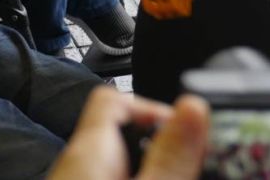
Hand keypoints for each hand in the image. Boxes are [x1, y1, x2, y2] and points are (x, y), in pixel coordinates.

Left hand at [48, 86, 210, 179]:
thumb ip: (170, 156)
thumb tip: (193, 106)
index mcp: (89, 151)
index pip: (113, 98)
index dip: (153, 107)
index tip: (185, 134)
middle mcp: (76, 164)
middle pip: (121, 130)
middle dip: (160, 142)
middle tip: (190, 164)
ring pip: (119, 160)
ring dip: (152, 165)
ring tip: (178, 175)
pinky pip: (112, 177)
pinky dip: (138, 177)